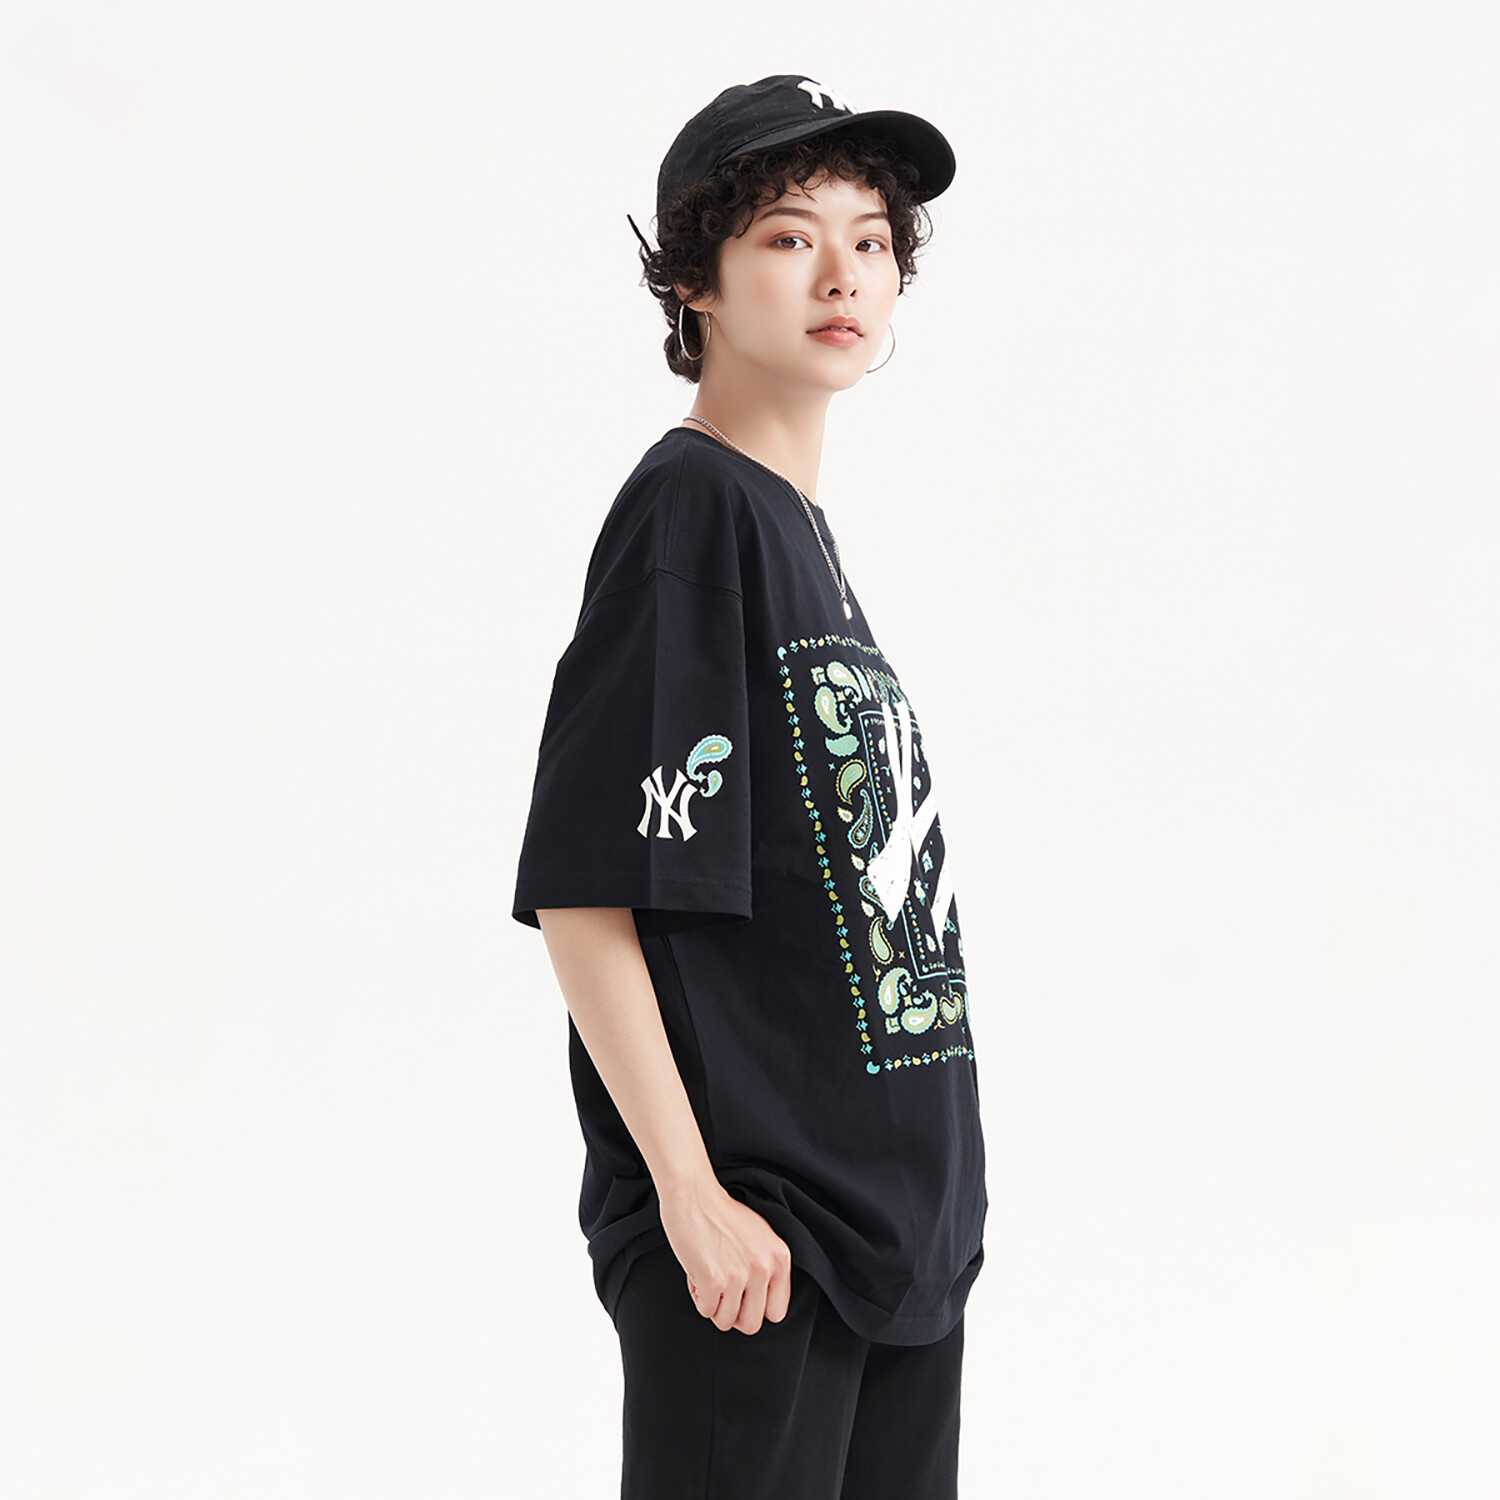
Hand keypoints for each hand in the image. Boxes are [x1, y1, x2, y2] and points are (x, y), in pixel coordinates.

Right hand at [657, 1176, 793, 1334]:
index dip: (755, 1308)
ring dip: (712, 1304)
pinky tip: (696, 1272)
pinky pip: (705, 1311)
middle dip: (733, 1314)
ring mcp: (739, 1275)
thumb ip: (766, 1267)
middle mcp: (764, 1268)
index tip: (742, 1297)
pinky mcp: (714, 1280)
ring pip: (726, 1322)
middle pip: (752, 1324)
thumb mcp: (759, 1237)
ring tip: (708, 1276)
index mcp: (780, 1258)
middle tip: (721, 1294)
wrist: (694, 1194)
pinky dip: (697, 1296)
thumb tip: (761, 1304)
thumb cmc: (722, 1213)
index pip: (777, 1312)